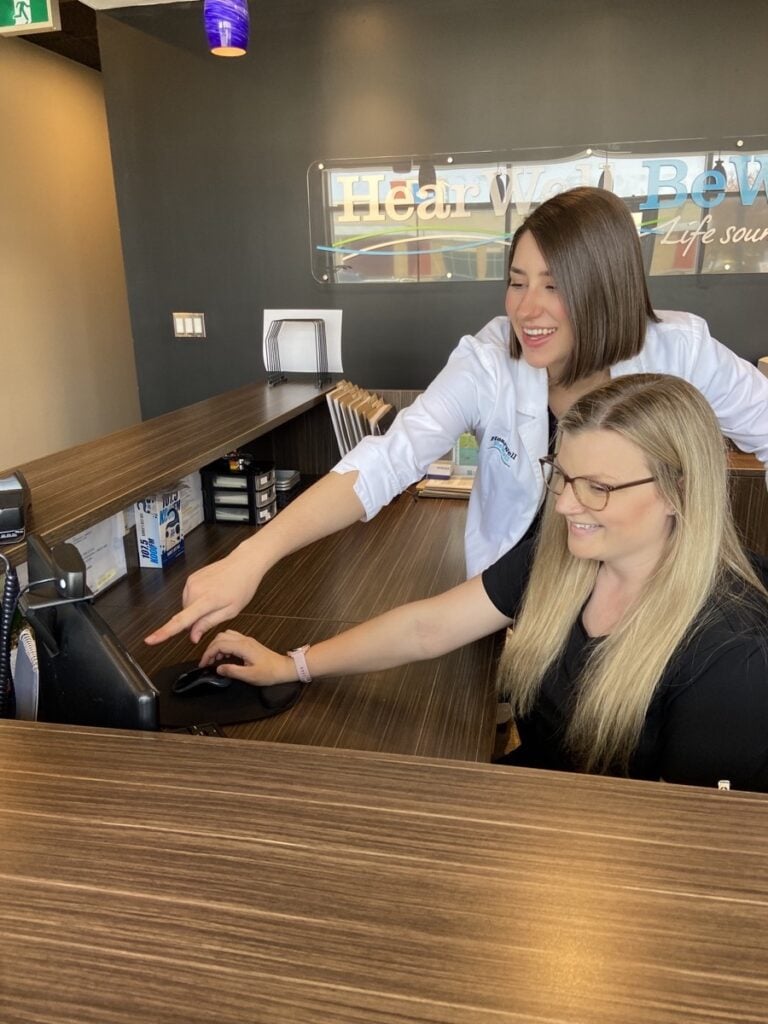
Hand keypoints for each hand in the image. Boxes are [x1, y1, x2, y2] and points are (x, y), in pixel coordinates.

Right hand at [144, 549, 261, 645]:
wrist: (244, 563)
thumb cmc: (242, 586)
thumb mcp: (230, 611)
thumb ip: (208, 624)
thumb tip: (192, 636)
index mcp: (206, 600)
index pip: (180, 621)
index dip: (164, 632)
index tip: (150, 640)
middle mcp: (195, 589)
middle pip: (185, 615)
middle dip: (196, 620)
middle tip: (216, 612)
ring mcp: (191, 582)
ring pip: (187, 606)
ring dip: (197, 609)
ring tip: (216, 599)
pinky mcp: (191, 577)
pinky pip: (189, 596)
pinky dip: (197, 600)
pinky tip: (212, 592)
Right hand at [200, 629, 295, 686]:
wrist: (284, 668)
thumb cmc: (270, 672)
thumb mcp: (249, 676)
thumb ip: (232, 671)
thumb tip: (218, 668)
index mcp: (243, 646)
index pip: (219, 644)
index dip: (208, 654)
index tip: (203, 664)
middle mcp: (244, 640)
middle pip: (220, 637)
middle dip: (210, 649)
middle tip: (207, 662)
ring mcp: (247, 640)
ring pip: (226, 636)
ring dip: (217, 646)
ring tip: (215, 660)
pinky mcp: (249, 643)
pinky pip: (232, 639)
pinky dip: (224, 645)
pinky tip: (225, 656)